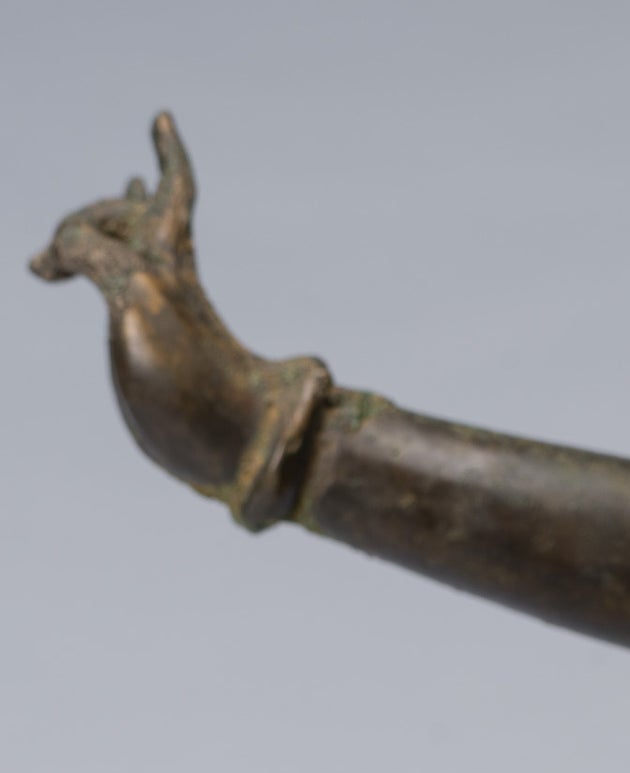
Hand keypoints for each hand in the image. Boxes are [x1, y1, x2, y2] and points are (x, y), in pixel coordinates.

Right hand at [32, 113, 280, 494]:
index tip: (165, 121)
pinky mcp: (150, 353)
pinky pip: (118, 296)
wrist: (235, 459)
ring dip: (102, 240)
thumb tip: (59, 254)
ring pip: (126, 258)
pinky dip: (93, 276)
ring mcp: (161, 320)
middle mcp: (168, 289)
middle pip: (135, 224)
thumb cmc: (199, 389)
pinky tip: (66, 277)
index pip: (174, 200)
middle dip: (109, 214)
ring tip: (64, 252)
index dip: (170, 159)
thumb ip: (98, 255)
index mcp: (172, 272)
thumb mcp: (140, 299)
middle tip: (78, 233)